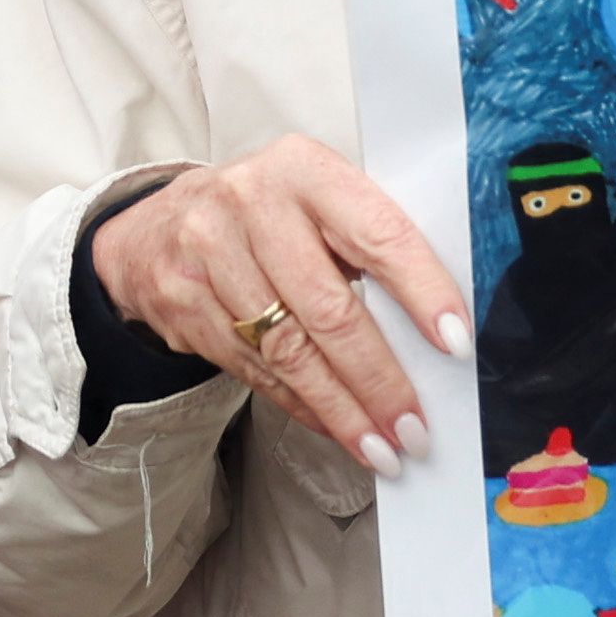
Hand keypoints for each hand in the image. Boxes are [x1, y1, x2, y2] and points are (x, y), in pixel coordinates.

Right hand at [85, 139, 470, 474]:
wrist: (159, 225)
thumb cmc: (268, 217)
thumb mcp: (316, 200)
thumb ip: (367, 243)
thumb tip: (438, 330)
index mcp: (303, 168)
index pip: (376, 233)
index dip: (421, 291)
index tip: (456, 343)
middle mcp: (250, 203)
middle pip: (328, 307)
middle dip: (379, 379)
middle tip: (415, 429)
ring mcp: (207, 252)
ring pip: (289, 350)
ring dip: (342, 410)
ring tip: (383, 448)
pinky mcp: (182, 301)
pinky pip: (254, 369)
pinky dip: (301, 406)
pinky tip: (334, 426)